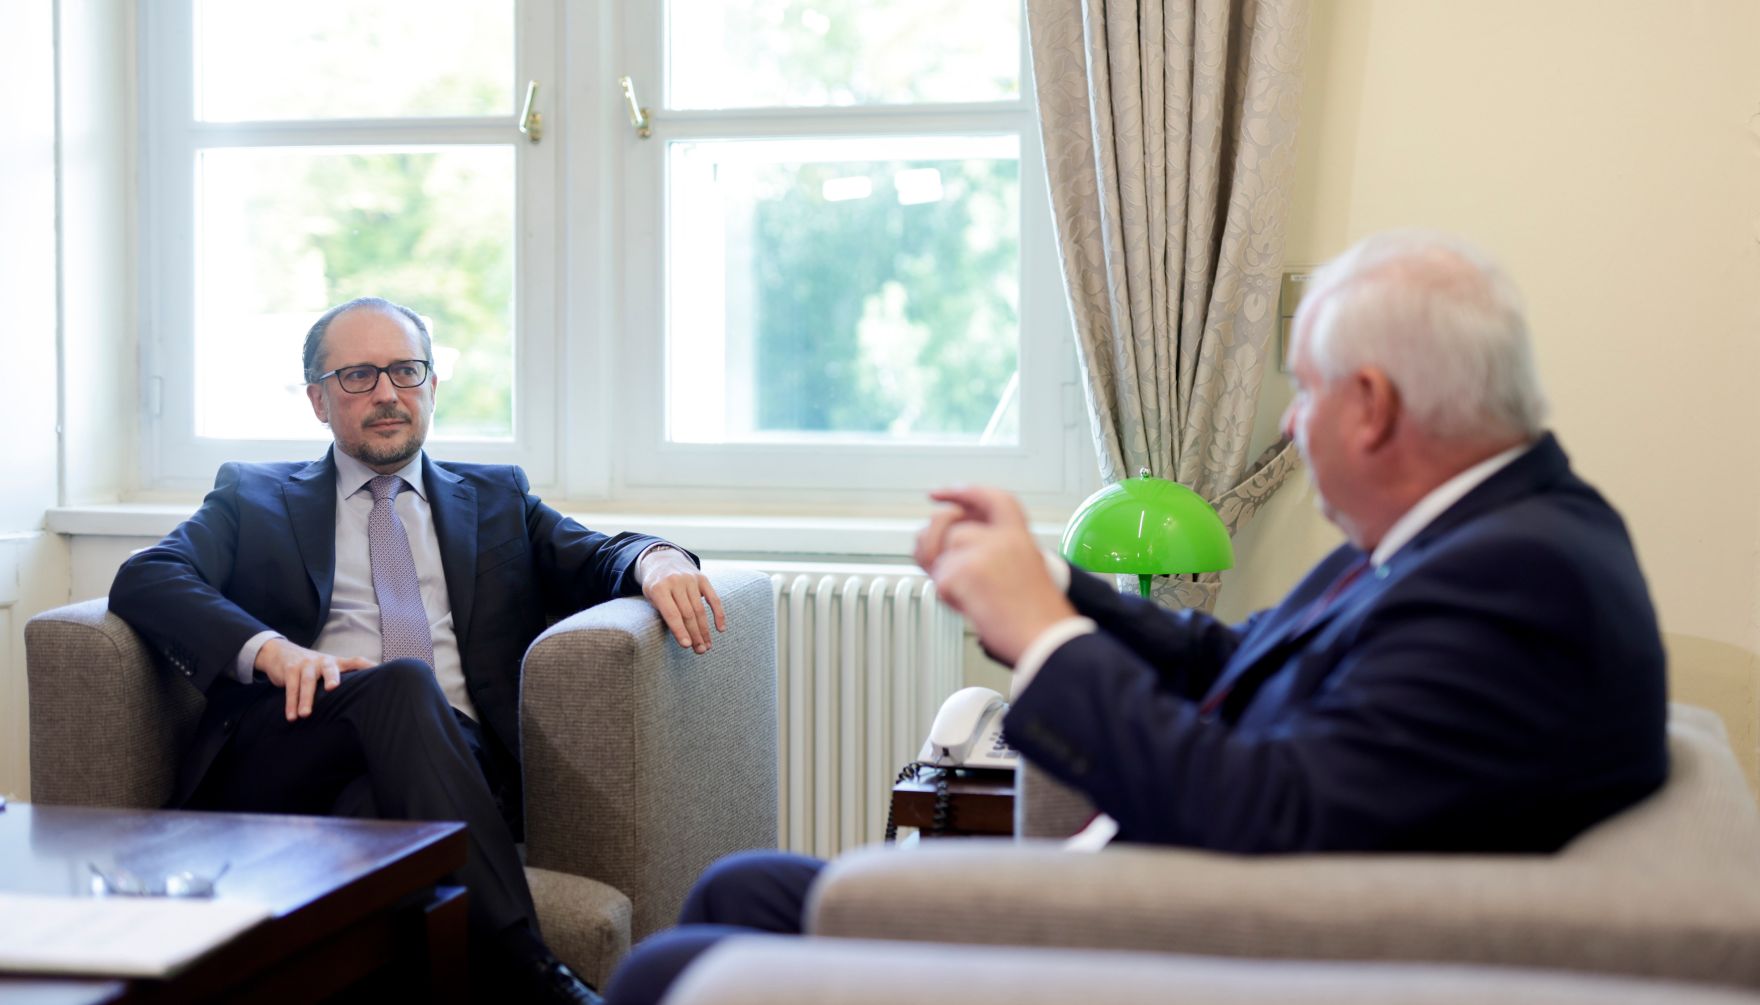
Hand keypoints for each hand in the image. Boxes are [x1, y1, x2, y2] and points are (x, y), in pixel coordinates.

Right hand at [254, 639, 374, 720]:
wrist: (280, 652)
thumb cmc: (312, 668)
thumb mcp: (327, 669)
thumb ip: (341, 679)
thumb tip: (360, 701)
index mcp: (336, 662)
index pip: (355, 661)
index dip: (367, 666)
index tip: (379, 672)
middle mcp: (323, 661)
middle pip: (329, 668)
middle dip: (332, 677)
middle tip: (333, 688)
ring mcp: (306, 665)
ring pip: (307, 681)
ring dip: (306, 699)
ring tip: (305, 715)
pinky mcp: (290, 670)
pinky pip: (291, 688)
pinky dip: (291, 703)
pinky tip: (291, 716)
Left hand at [639, 547, 727, 653]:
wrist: (663, 561)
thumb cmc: (656, 586)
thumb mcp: (651, 598)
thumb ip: (664, 614)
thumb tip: (684, 638)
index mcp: (659, 588)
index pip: (671, 613)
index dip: (679, 630)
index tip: (686, 646)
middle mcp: (675, 582)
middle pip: (688, 614)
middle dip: (694, 634)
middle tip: (700, 650)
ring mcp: (690, 579)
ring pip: (700, 610)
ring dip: (705, 630)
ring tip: (707, 645)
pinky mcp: (702, 578)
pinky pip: (713, 599)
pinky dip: (719, 614)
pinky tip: (720, 629)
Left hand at [917, 486, 1076, 665]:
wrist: (1046, 639)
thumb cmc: (1037, 616)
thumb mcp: (1024, 569)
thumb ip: (992, 550)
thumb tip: (949, 545)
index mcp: (1019, 535)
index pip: (989, 498)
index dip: (961, 492)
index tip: (939, 494)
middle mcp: (1001, 538)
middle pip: (949, 525)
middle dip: (933, 542)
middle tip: (937, 562)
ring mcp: (982, 553)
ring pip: (941, 555)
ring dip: (946, 578)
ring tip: (972, 595)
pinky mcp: (965, 572)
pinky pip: (940, 582)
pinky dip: (949, 599)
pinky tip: (974, 607)